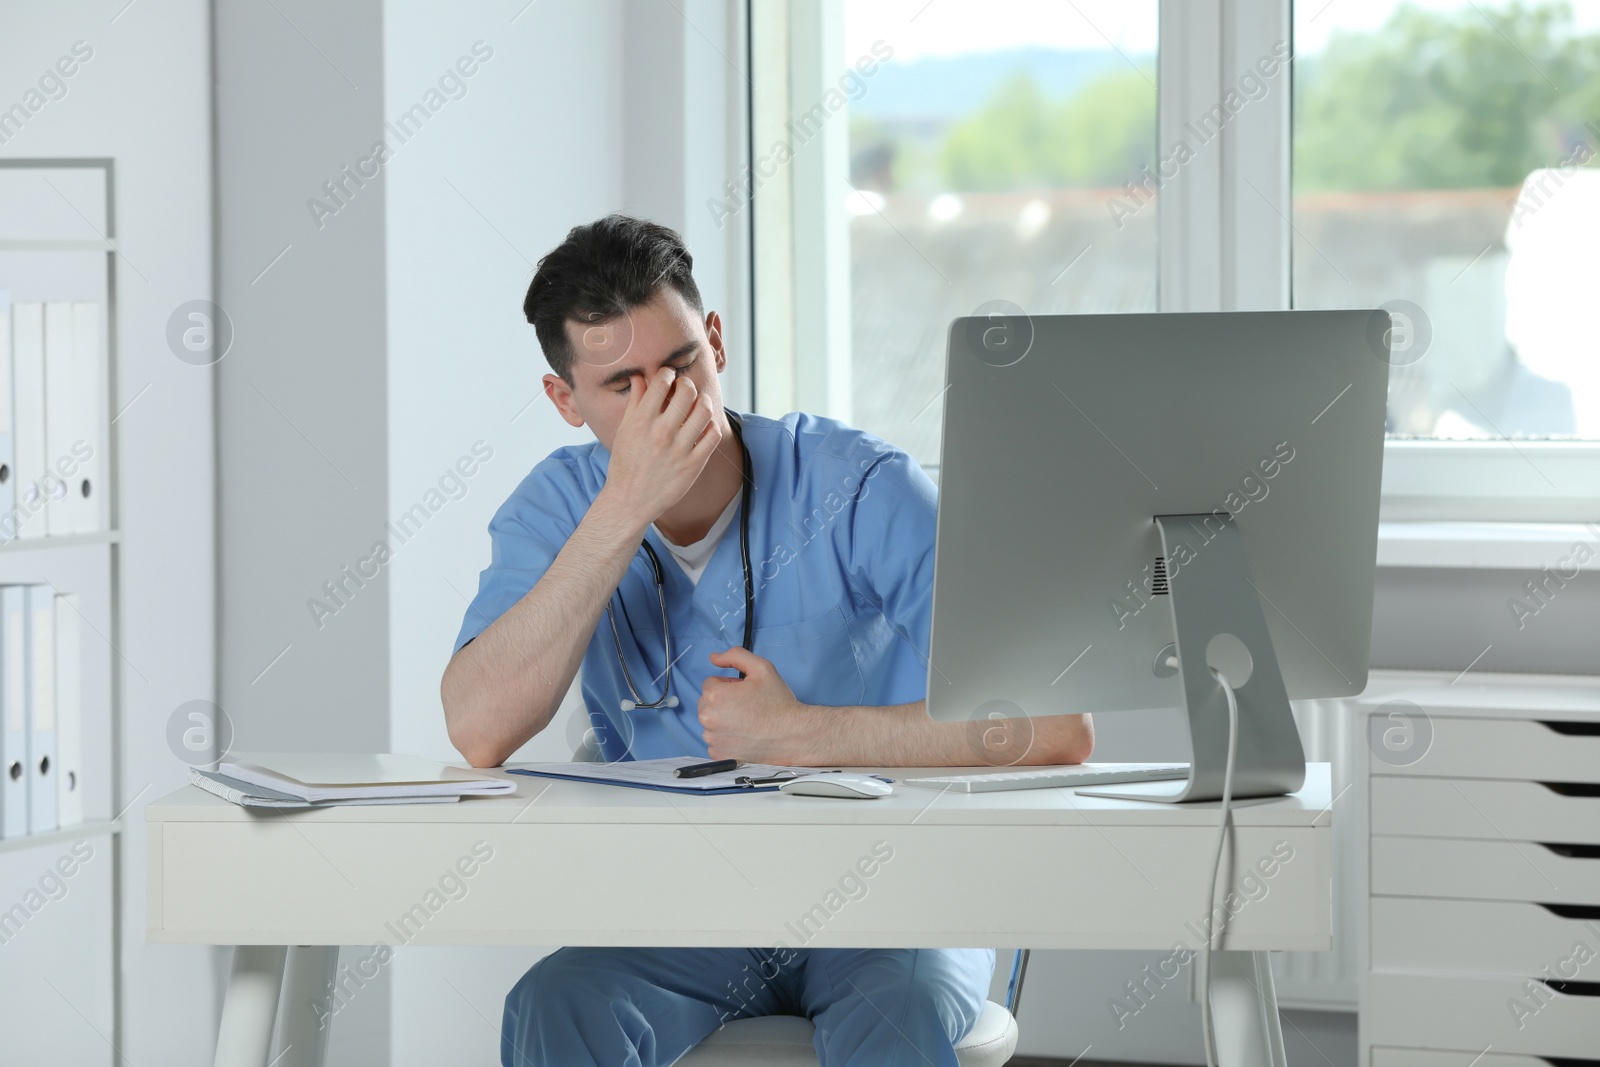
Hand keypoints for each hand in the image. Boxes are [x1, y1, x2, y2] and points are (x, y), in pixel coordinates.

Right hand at [602, 366, 720, 523]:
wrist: (630, 500)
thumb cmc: (625, 463)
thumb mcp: (624, 430)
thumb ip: (635, 402)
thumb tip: (640, 376)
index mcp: (641, 422)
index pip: (661, 382)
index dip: (667, 373)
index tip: (668, 376)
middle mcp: (662, 433)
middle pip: (687, 391)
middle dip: (687, 383)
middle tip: (684, 388)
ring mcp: (680, 449)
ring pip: (704, 410)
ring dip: (703, 400)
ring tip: (698, 403)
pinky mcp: (694, 465)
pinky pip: (713, 435)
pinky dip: (711, 425)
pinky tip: (704, 425)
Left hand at [698, 647, 819, 762]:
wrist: (793, 735)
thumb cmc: (778, 703)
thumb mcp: (761, 668)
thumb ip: (735, 655)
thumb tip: (713, 657)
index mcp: (714, 695)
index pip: (710, 683)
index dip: (729, 685)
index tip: (745, 693)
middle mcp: (708, 718)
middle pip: (707, 702)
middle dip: (723, 701)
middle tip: (747, 706)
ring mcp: (712, 739)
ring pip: (711, 722)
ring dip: (723, 719)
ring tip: (748, 721)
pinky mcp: (718, 754)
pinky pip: (715, 740)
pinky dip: (726, 738)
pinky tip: (745, 735)